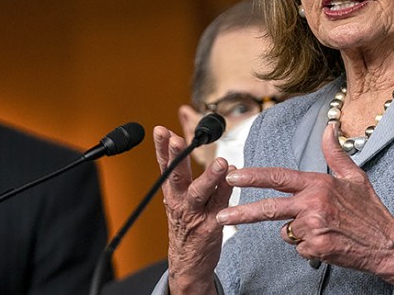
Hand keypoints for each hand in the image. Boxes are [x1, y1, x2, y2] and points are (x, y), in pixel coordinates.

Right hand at [153, 125, 232, 293]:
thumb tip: (180, 140)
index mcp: (172, 192)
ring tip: (220, 162)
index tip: (160, 130)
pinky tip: (234, 176)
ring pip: (200, 192)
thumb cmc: (186, 224)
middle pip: (176, 176)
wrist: (188, 263)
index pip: (164, 166)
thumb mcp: (178, 197)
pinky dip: (227, 190)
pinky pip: (221, 206)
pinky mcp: (211, 226)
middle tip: (177, 140)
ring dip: (210, 177)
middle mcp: (180, 202)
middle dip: (176, 157)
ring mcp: (195, 214)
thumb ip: (182, 172)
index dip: (161, 148)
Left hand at [216, 123, 393, 293]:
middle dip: (241, 213)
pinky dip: (309, 247)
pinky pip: (299, 247)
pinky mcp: (316, 248)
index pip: (278, 177)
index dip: (252, 176)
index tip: (233, 175)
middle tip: (222, 216)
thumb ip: (335, 153)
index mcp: (318, 184)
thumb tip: (329, 128)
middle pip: (269, 208)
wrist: (386, 244)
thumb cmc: (370, 211)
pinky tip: (327, 242)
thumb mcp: (354, 177)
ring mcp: (313, 227)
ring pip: (286, 231)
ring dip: (297, 232)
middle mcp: (313, 204)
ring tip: (324, 228)